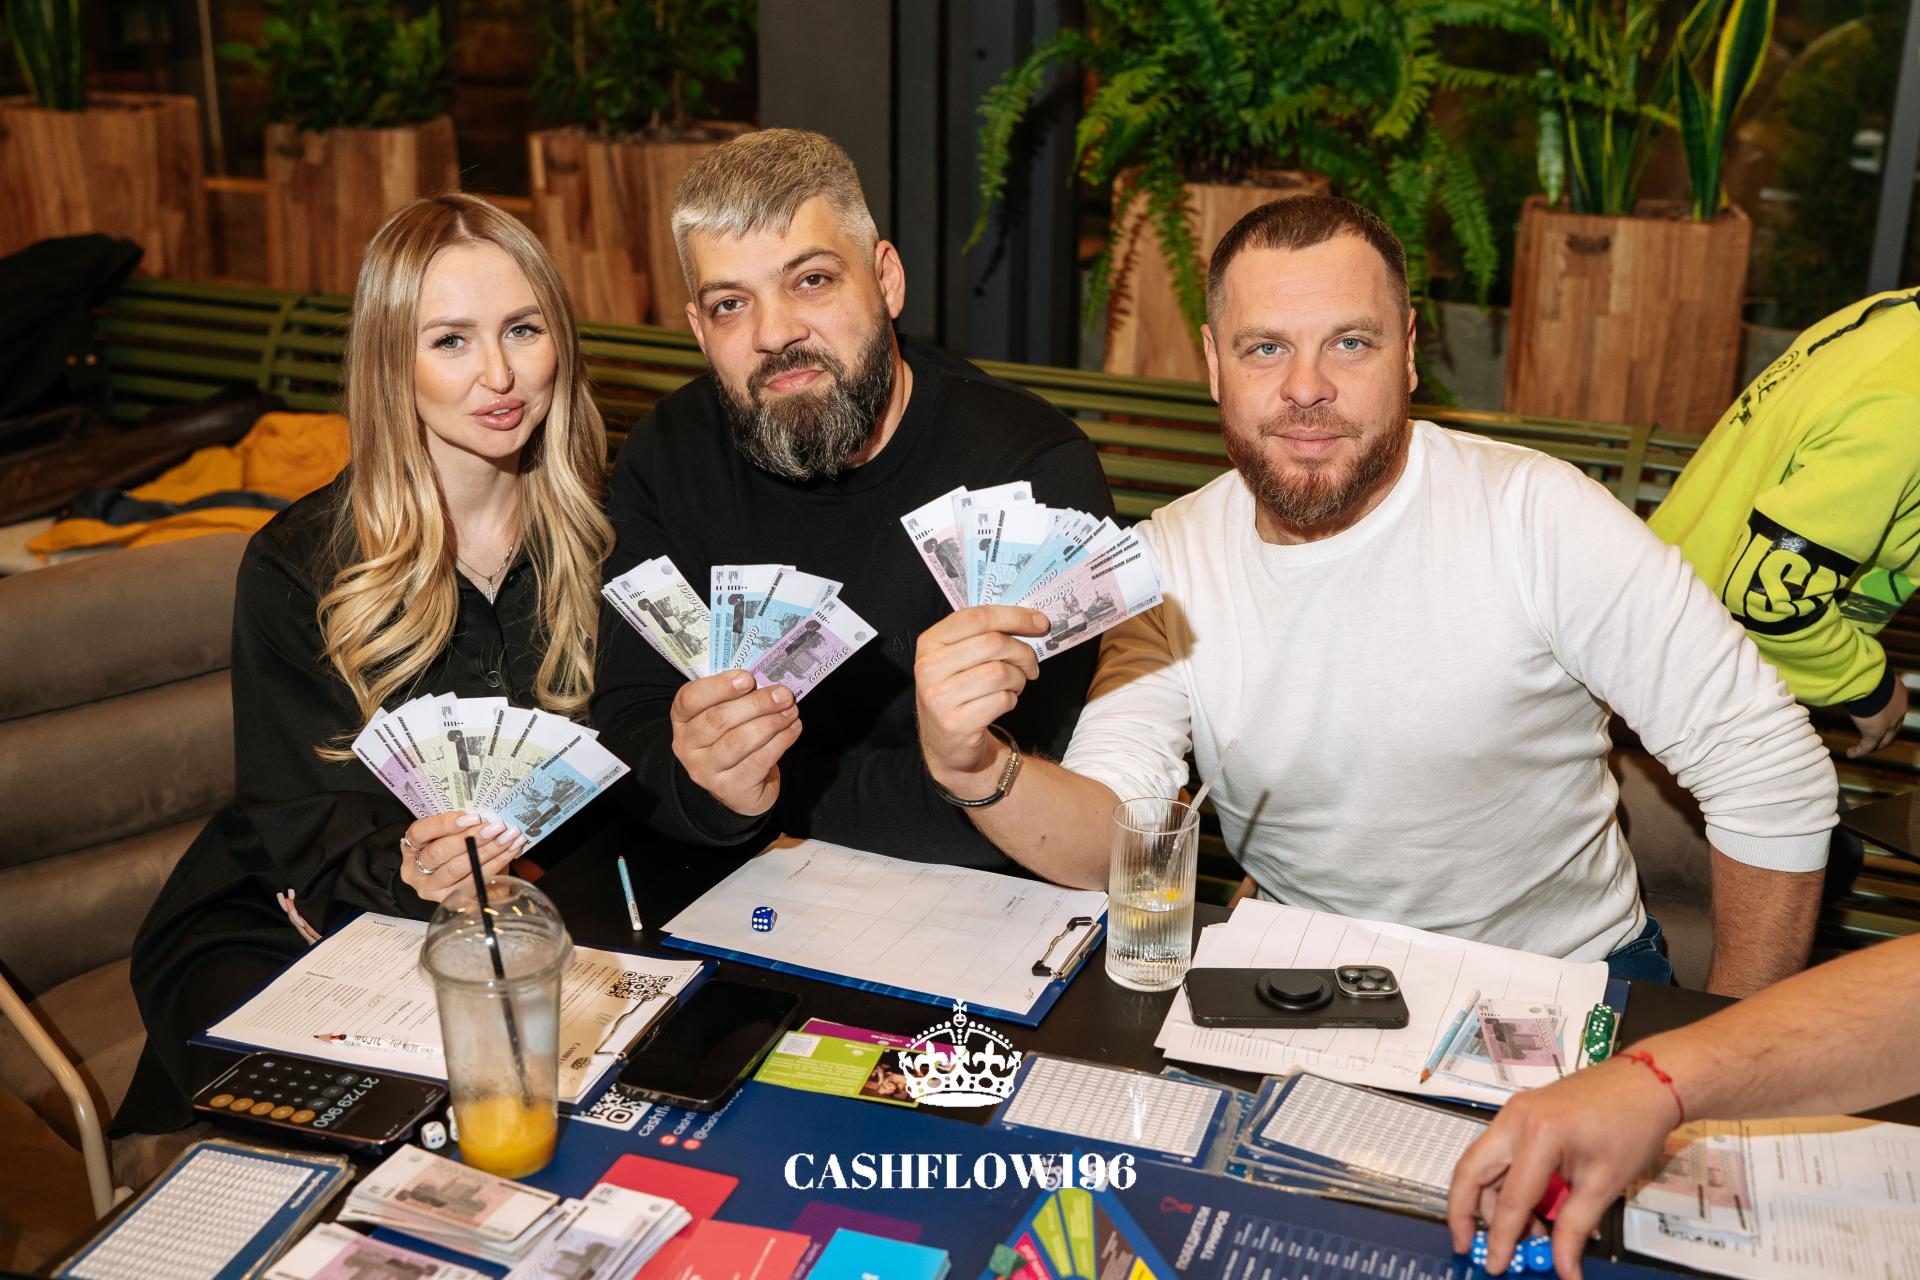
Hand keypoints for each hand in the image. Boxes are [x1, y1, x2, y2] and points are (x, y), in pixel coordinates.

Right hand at [398, 811, 522, 903]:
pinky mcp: (448, 901)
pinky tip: (510, 852)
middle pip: (439, 852)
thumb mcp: (451, 834)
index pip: (421, 832)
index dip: (445, 824)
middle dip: (472, 838)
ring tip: (508, 838)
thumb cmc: (455, 849)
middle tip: (497, 827)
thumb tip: (488, 820)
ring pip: (457, 869)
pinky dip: (496, 865)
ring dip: (487, 851)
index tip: (474, 818)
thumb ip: (464, 826)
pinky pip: (473, 882)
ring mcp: (431, 889)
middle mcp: (415, 871)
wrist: (459, 879)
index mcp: (411, 847)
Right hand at [670, 670, 801, 816]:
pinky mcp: (728, 788)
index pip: (690, 699)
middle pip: (718, 719)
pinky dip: (780, 741)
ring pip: (739, 741)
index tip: (748, 678)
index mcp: (682, 719)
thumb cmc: (734, 739)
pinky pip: (758, 760)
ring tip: (790, 711)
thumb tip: (769, 683)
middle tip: (783, 695)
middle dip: (756, 704)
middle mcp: (686, 746)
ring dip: (771, 722)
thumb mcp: (727, 715)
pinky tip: (793, 729)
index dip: (719, 686)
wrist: (742, 786)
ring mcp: (705, 770)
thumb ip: (738, 698)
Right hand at [914, 606, 1047, 792]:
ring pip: (1001, 672)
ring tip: (1014, 686)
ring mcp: (939, 697)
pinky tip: (1002, 703)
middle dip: (1023, 653)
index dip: (1015, 617)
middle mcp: (929, 667)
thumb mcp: (959, 658)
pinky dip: (1011, 700)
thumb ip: (986, 635)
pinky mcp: (955, 723)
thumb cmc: (960, 691)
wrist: (946, 743)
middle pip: (994, 643)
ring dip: (1018, 679)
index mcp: (930, 642)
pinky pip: (1002, 700)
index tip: (1041, 623)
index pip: (977, 618)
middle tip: (1030, 665)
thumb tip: (1034, 621)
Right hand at [1446, 1058, 1680, 1278]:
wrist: (1645, 1083)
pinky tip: (1526, 1207)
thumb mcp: (1604, 1185)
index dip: (1501, 1239)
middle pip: (1470, 1171)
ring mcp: (1514, 1112)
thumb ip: (1575, 1230)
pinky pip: (1498, 1152)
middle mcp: (1516, 1119)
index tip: (1495, 1265)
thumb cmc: (1631, 1124)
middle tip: (1465, 1244)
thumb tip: (1563, 1268)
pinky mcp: (1521, 1114)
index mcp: (1539, 1134)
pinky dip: (1502, 1182)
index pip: (1509, 1199)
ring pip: (1480, 1162)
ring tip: (1519, 1233)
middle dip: (1463, 1212)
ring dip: (1488, 1200)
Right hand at [1847, 674, 1907, 757]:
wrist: (1869, 680)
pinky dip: (1859, 751)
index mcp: (1900, 696)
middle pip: (1893, 729)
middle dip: (1885, 736)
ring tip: (1863, 749)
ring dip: (1874, 746)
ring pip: (1883, 740)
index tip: (1877, 720)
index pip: (1896, 712)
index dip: (1889, 719)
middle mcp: (1899, 711)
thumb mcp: (1872, 674)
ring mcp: (1889, 723)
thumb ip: (1868, 680)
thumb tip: (1855, 676)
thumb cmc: (1868, 672)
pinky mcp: (1875, 732)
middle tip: (1875, 741)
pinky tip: (1850, 754)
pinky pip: (1867, 745)